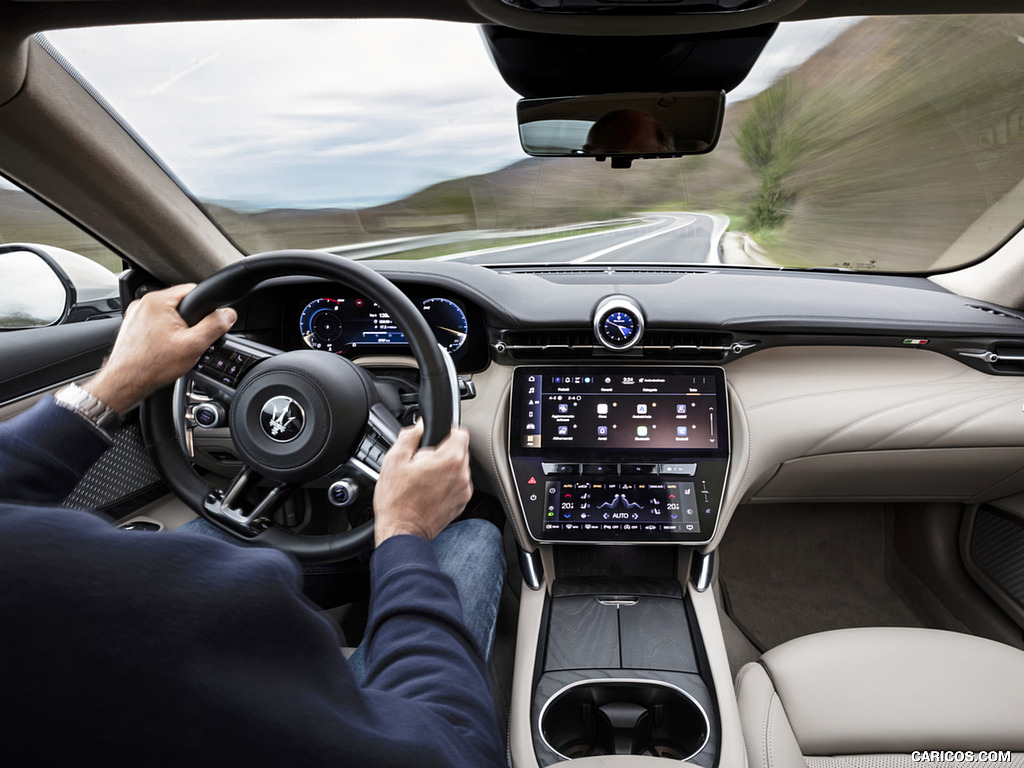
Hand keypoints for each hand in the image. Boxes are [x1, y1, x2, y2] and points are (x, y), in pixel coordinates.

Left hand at [83, 284, 236, 414]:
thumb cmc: (152, 365)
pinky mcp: (133, 327)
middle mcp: (144, 304)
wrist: (125, 383)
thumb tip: (228, 314)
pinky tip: (164, 350)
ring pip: (169, 315)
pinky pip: (156, 324)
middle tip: (190, 341)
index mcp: (158, 301)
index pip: (193, 290)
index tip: (209, 322)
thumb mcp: (193, 345)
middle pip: (181, 303)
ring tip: (175, 348)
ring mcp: (136, 315)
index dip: (206, 307)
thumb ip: (214, 326)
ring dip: (177, 329)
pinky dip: (164, 335)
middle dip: (191, 321)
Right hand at [373, 421, 471, 545]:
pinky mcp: (461, 504)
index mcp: (450, 460)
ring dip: (443, 469)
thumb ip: (410, 436)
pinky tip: (426, 492)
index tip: (434, 438)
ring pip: (457, 469)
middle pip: (458, 451)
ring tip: (422, 480)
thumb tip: (419, 425)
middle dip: (441, 452)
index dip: (445, 431)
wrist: (401, 532)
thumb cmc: (396, 501)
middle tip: (420, 463)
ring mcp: (463, 492)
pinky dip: (445, 485)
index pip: (460, 432)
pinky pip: (456, 485)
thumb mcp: (394, 460)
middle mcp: (463, 475)